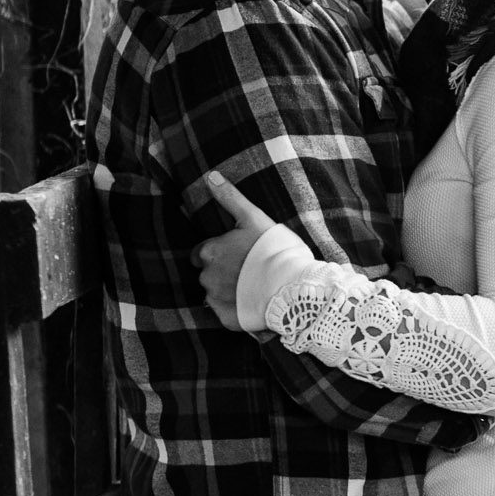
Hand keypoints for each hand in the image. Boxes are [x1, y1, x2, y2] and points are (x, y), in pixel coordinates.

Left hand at [192, 170, 275, 329]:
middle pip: (209, 274)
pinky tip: (255, 301)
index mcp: (209, 252)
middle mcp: (206, 278)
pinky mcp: (227, 319)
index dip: (219, 252)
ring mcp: (216, 301)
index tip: (239, 253)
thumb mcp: (254, 217)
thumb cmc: (275, 249)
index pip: (202, 253)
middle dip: (224, 272)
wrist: (293, 287)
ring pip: (216, 294)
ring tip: (255, 286)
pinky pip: (227, 313)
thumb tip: (211, 176)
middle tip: (250, 270)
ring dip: (230, 290)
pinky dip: (237, 308)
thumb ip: (230, 198)